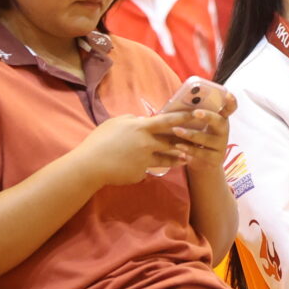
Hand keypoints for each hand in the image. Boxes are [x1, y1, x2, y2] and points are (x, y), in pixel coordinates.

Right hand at [75, 112, 199, 185]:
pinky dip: (147, 168)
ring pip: (167, 159)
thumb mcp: (115, 123)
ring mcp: (146, 160)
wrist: (90, 165)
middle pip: (172, 142)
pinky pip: (148, 170)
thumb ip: (132, 120)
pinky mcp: (142, 173)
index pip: (167, 121)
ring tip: (185, 158)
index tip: (196, 115)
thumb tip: (142, 120)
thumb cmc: (99, 141)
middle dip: (186, 141)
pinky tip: (144, 169)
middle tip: (198, 140)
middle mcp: (147, 143)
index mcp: (141, 128)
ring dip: (177, 158)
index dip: (183, 118)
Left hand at [168, 92, 235, 172]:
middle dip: (207, 116)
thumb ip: (194, 116)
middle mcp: (223, 131)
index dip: (231, 101)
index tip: (228, 94)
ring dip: (190, 134)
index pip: (230, 108)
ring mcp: (221, 145)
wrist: (203, 164)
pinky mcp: (215, 158)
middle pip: (219, 121)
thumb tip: (177, 102)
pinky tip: (178, 146)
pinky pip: (201, 153)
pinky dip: (188, 149)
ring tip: (176, 130)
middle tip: (195, 112)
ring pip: (206, 139)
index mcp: (220, 119)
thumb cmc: (198, 139)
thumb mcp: (199, 126)